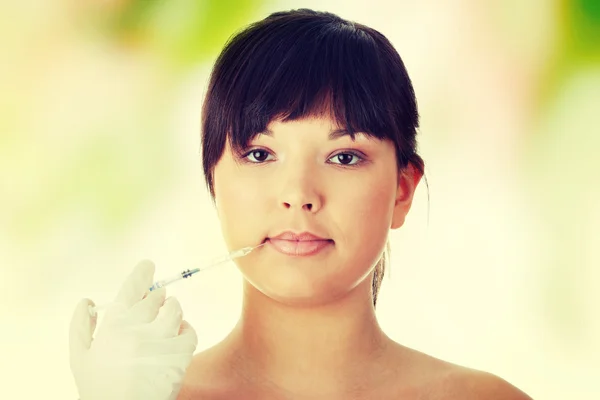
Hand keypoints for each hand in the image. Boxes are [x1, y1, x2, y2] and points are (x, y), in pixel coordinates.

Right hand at [69, 260, 197, 399]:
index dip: (142, 274)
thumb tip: (86, 300)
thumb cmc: (100, 389)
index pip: (131, 289)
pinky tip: (178, 337)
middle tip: (159, 299)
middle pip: (156, 297)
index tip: (149, 265)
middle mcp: (138, 329)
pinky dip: (186, 330)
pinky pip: (190, 331)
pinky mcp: (179, 354)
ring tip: (167, 317)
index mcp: (113, 326)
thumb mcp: (80, 360)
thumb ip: (81, 327)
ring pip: (175, 309)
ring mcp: (160, 340)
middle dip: (158, 296)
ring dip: (173, 309)